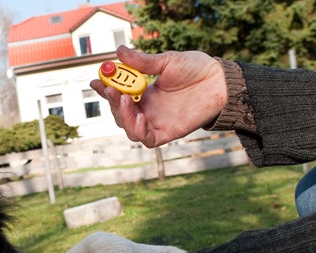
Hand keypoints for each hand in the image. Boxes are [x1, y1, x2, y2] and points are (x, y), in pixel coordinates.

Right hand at [91, 45, 226, 147]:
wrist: (220, 82)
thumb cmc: (195, 69)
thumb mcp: (166, 61)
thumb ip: (143, 62)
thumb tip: (119, 52)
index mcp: (144, 93)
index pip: (118, 94)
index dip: (105, 90)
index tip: (96, 81)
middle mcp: (148, 109)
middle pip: (120, 113)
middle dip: (112, 102)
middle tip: (111, 89)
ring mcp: (156, 122)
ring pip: (129, 128)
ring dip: (123, 116)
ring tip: (126, 100)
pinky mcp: (168, 133)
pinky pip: (146, 139)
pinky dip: (138, 131)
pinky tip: (140, 118)